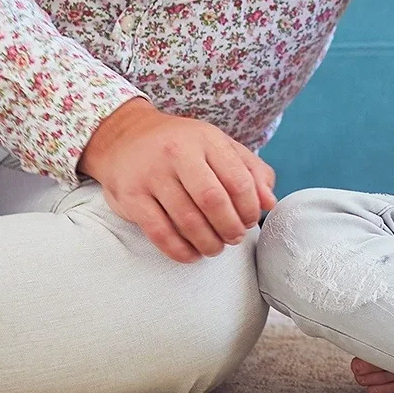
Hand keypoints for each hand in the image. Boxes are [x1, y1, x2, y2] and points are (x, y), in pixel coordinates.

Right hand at [79, 97, 275, 263]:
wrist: (124, 138)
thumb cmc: (182, 146)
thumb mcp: (219, 146)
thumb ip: (250, 171)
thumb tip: (269, 203)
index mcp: (206, 139)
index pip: (238, 180)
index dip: (249, 208)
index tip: (250, 221)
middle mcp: (178, 154)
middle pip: (213, 201)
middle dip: (230, 227)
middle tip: (235, 238)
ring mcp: (151, 175)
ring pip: (187, 219)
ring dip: (207, 241)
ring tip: (216, 248)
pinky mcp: (130, 197)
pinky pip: (159, 231)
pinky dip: (179, 250)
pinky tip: (192, 254)